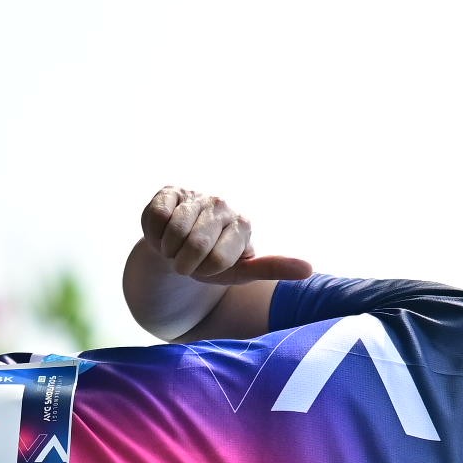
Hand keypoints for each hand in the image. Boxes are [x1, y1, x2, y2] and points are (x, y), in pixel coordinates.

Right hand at [139, 186, 316, 284]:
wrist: (181, 249)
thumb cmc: (215, 262)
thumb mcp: (241, 271)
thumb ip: (273, 269)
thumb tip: (309, 270)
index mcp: (243, 224)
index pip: (217, 260)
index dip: (206, 271)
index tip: (208, 268)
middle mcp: (223, 205)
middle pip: (194, 246)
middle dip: (185, 263)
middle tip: (188, 260)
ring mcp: (195, 196)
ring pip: (173, 232)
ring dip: (168, 250)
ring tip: (176, 247)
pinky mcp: (169, 191)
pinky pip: (155, 218)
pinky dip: (154, 235)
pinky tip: (163, 233)